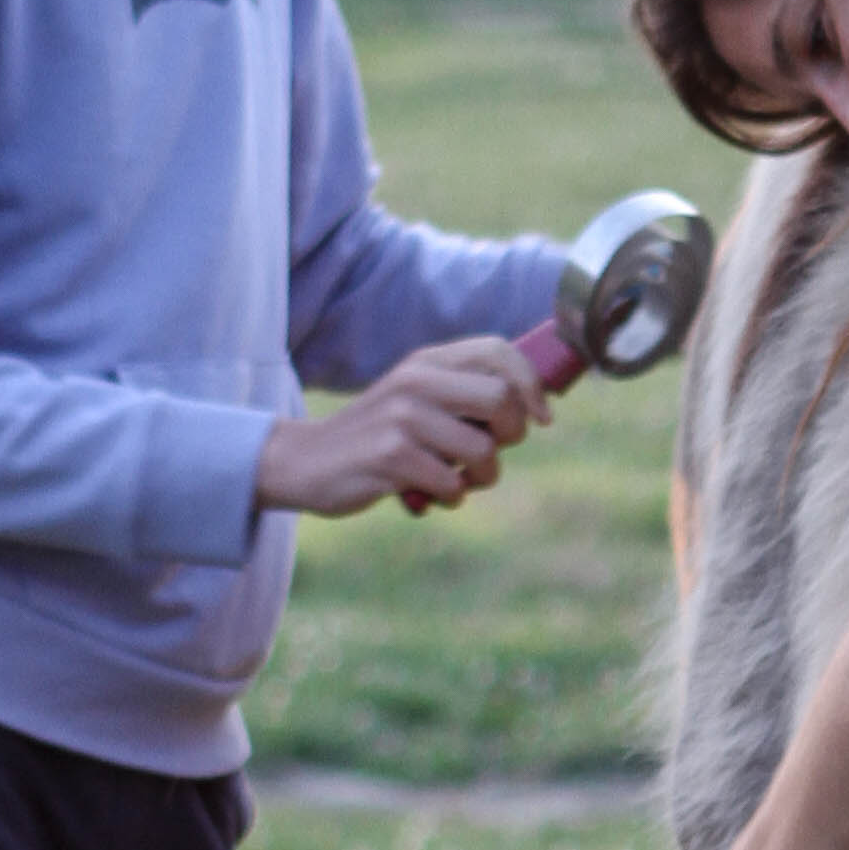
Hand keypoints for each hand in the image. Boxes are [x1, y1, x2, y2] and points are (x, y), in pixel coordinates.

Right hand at [254, 336, 544, 521]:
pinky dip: (449, 497)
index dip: (533, 386)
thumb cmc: (378, 437)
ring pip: (483, 451)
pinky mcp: (390, 456)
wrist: (305, 462)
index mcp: (427, 362)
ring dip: (480, 478)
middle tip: (488, 453)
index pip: (499, 352)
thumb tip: (533, 409)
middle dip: (510, 436)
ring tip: (456, 481)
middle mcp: (416, 380)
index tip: (543, 419)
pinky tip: (427, 494)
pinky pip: (452, 484)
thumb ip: (463, 395)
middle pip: (502, 400)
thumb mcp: (416, 400)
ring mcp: (402, 417)